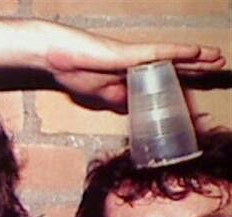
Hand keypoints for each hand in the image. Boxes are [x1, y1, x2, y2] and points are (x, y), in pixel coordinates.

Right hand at [44, 28, 224, 111]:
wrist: (56, 57)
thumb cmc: (74, 73)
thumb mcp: (100, 96)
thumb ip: (118, 100)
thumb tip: (133, 109)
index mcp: (129, 76)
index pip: (162, 79)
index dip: (182, 81)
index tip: (199, 86)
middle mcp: (136, 64)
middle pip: (173, 66)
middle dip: (197, 69)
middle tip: (219, 69)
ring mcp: (133, 57)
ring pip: (171, 57)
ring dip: (197, 58)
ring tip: (218, 58)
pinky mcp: (127, 53)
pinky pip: (157, 52)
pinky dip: (178, 53)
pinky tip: (196, 51)